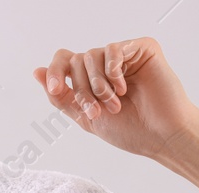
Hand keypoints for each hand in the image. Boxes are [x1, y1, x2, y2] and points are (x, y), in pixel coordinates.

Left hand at [32, 38, 198, 160]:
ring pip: (92, 55)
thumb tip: (37, 72)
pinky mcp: (142, 49)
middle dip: (82, 89)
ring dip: (98, 84)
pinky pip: (113, 49)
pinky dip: (113, 71)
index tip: (56, 88)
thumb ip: (62, 97)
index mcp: (92, 78)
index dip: (56, 71)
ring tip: (115, 104)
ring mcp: (124, 55)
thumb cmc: (131, 130)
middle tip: (97, 110)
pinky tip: (123, 88)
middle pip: (76, 60)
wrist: (161, 136)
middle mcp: (106, 64)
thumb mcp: (86, 118)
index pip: (64, 60)